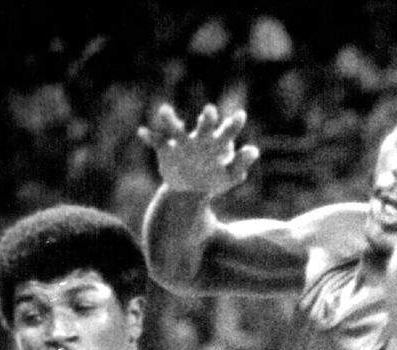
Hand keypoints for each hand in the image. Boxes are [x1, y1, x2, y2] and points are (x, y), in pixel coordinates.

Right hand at [137, 103, 258, 195]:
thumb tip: (254, 149)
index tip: (241, 115)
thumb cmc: (214, 180)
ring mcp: (182, 143)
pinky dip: (150, 137)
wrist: (189, 192)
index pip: (228, 132)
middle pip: (205, 127)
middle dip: (207, 119)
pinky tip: (142, 132)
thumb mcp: (230, 176)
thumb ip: (241, 164)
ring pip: (176, 130)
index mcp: (218, 144)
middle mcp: (200, 139)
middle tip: (210, 110)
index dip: (234, 124)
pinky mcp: (166, 150)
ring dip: (171, 120)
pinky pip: (157, 141)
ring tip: (164, 110)